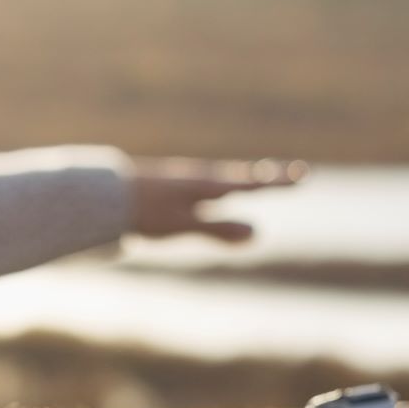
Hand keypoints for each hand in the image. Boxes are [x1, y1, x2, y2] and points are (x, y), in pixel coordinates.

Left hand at [127, 158, 304, 241]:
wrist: (105, 195)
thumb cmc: (144, 212)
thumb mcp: (184, 224)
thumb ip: (218, 229)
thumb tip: (258, 232)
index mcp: (208, 186)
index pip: (252, 185)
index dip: (279, 183)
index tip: (303, 175)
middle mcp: (201, 178)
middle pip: (243, 178)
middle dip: (269, 179)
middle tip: (294, 175)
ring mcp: (186, 180)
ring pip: (225, 179)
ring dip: (248, 179)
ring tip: (264, 179)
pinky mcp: (172, 185)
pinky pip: (207, 184)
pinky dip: (225, 184)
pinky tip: (216, 188)